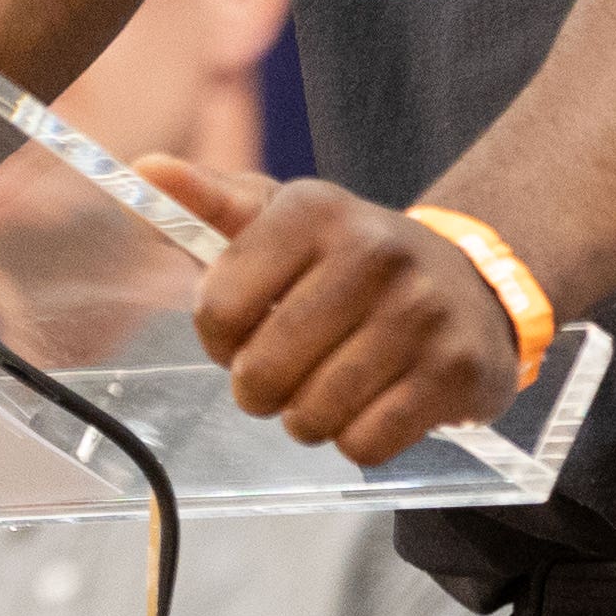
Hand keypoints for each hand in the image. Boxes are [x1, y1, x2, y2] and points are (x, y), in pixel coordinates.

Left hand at [130, 157, 522, 466]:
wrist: (471, 286)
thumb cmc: (350, 260)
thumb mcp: (284, 219)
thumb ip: (209, 202)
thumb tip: (144, 170)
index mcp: (316, 210)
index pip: (217, 306)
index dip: (217, 338)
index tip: (241, 331)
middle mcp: (375, 252)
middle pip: (263, 371)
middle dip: (258, 390)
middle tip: (282, 374)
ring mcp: (422, 313)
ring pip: (313, 415)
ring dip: (307, 419)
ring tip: (328, 387)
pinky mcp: (457, 371)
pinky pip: (366, 444)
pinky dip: (356, 440)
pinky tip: (373, 404)